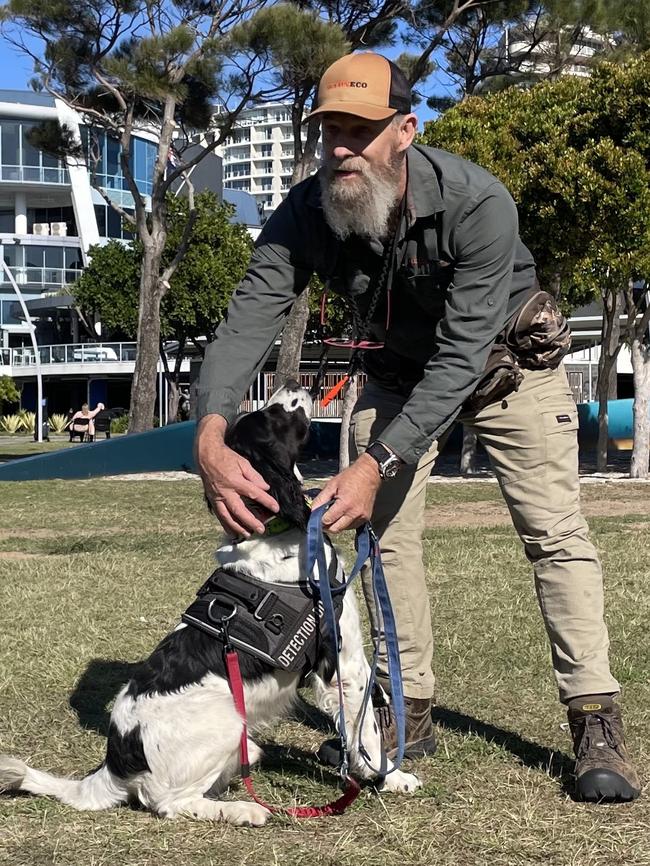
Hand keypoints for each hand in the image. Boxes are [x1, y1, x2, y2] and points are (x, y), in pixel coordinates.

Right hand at [195, 414, 278, 537]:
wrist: (206, 456)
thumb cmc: (226, 458)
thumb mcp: (243, 463)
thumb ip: (254, 476)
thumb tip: (265, 487)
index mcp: (235, 481)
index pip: (253, 493)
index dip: (266, 501)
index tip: (275, 508)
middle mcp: (225, 492)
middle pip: (239, 510)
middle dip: (251, 521)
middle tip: (261, 529)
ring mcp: (217, 497)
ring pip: (227, 516)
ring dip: (237, 527)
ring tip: (247, 534)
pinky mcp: (212, 500)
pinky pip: (219, 515)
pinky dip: (225, 525)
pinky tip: (232, 532)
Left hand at [311, 453, 380, 532]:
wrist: (369, 474)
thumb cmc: (351, 477)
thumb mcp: (332, 485)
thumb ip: (321, 499)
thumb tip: (312, 511)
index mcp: (345, 504)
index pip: (327, 521)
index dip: (319, 520)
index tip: (316, 516)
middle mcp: (354, 513)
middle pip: (335, 529)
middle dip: (326, 525)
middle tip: (323, 517)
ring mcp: (362, 517)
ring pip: (343, 529)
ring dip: (336, 524)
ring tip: (335, 512)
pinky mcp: (366, 518)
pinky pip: (352, 526)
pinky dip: (345, 522)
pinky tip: (344, 512)